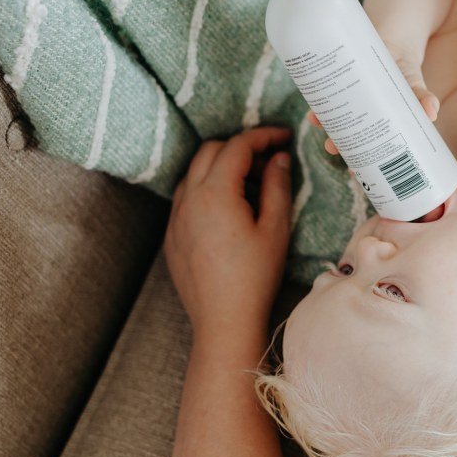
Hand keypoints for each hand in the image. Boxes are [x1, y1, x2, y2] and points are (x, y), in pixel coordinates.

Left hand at [164, 128, 291, 339]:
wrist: (224, 321)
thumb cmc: (255, 277)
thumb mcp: (275, 228)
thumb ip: (277, 186)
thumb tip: (279, 159)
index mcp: (215, 193)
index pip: (238, 146)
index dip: (264, 136)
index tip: (284, 136)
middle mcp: (188, 198)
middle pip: (211, 150)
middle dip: (241, 147)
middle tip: (270, 161)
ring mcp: (175, 216)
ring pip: (195, 171)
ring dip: (221, 166)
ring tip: (251, 184)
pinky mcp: (172, 234)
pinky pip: (186, 196)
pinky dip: (207, 188)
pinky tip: (230, 208)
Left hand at [310, 40, 439, 155]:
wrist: (393, 42)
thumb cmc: (404, 72)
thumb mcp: (414, 84)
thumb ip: (422, 97)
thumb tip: (432, 111)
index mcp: (380, 123)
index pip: (369, 147)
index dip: (360, 161)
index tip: (354, 173)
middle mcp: (361, 114)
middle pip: (347, 134)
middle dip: (338, 143)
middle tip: (332, 148)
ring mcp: (349, 98)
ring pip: (333, 115)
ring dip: (322, 120)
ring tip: (316, 121)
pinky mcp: (340, 78)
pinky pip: (326, 91)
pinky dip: (317, 97)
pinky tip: (312, 103)